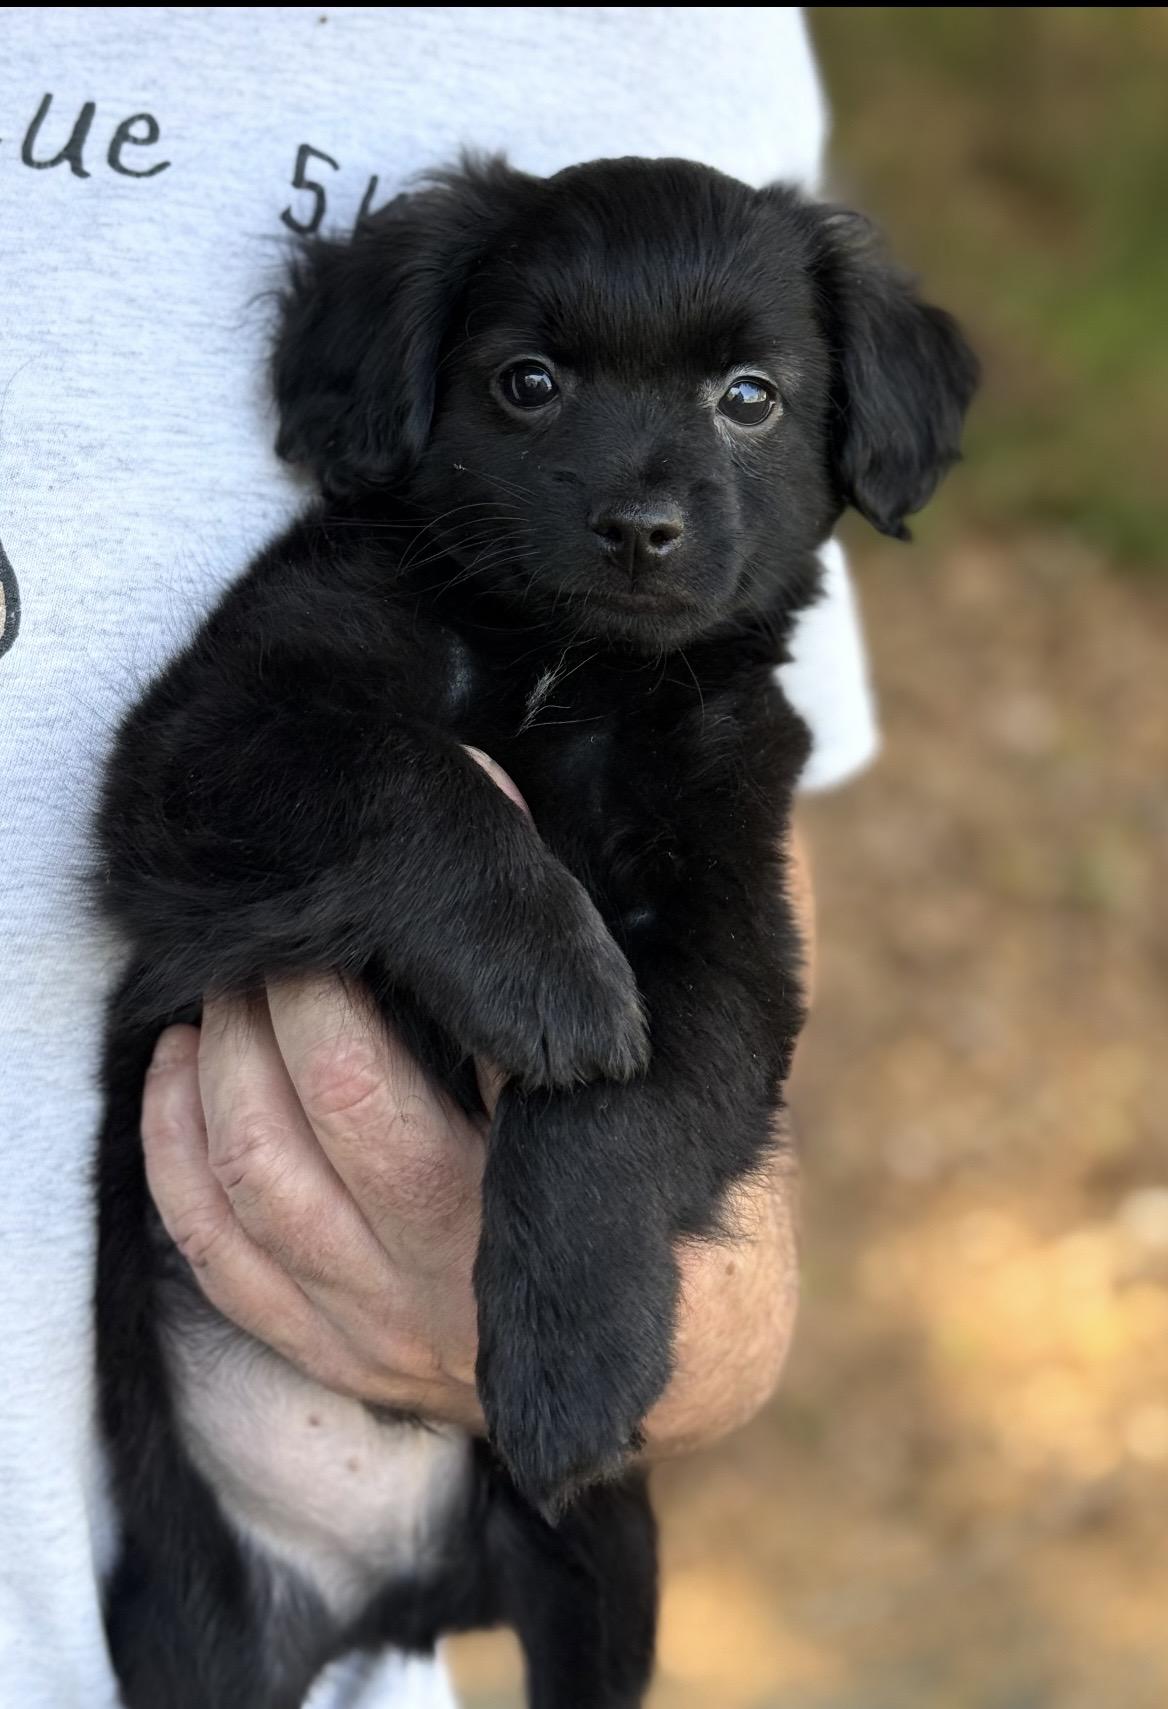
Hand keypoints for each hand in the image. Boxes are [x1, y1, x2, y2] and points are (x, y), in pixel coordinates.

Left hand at [140, 755, 809, 1453]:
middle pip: (336, 1104)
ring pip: (258, 1176)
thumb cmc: (674, 1170)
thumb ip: (587, 944)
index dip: (405, 952)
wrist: (690, 1347)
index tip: (381, 891)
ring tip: (229, 984)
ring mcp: (387, 1327)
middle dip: (293, 993)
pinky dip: (177, 1152)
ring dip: (225, 1059)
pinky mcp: (334, 1354)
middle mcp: (460, 1274)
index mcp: (556, 1191)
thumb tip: (497, 791)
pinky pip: (218, 1258)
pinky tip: (183, 1071)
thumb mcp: (661, 1062)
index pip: (466, 1050)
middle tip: (287, 928)